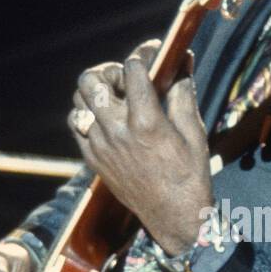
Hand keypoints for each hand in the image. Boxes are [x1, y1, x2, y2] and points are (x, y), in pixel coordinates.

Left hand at [69, 40, 212, 254]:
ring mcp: (100, 146)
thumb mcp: (194, 132)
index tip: (154, 54)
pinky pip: (76, 125)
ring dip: (95, 92)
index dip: (145, 54)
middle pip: (91, 80)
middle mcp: (117, 131)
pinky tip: (107, 118)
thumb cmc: (190, 176)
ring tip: (115, 97)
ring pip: (78, 101)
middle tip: (127, 78)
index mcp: (146, 122)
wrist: (173, 218)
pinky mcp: (93, 159)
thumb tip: (183, 61)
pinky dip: (88, 114)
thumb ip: (183, 93)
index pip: (132, 69)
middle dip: (110, 71)